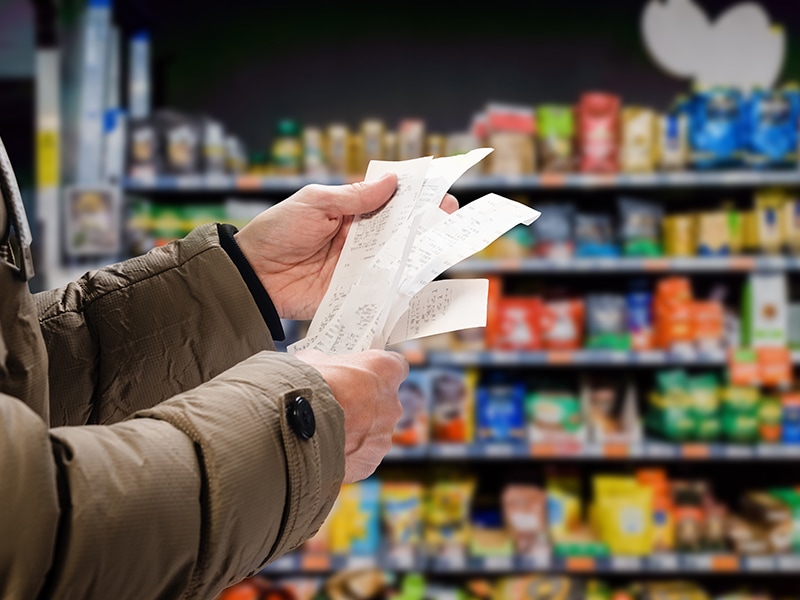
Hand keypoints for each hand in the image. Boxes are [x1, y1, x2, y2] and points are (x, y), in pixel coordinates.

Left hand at [235, 175, 458, 319]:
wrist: (253, 275)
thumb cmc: (277, 231)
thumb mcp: (314, 203)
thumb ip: (354, 197)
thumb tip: (392, 181)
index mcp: (350, 212)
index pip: (389, 201)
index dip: (414, 196)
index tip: (439, 191)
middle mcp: (360, 239)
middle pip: (400, 231)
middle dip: (425, 223)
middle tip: (449, 217)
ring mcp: (359, 267)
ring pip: (397, 259)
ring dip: (419, 253)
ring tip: (444, 246)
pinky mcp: (355, 292)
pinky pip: (383, 289)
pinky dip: (401, 287)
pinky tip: (422, 281)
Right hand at [294, 348, 408, 482]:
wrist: (293, 427)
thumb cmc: (307, 386)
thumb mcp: (314, 361)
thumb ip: (328, 364)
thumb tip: (318, 366)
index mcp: (385, 370)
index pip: (395, 366)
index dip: (378, 371)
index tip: (364, 374)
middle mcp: (392, 403)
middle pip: (384, 402)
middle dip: (364, 404)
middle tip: (339, 405)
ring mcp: (383, 436)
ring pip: (373, 432)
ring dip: (356, 431)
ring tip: (327, 430)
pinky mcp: (370, 462)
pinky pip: (361, 456)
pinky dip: (347, 454)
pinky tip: (325, 449)